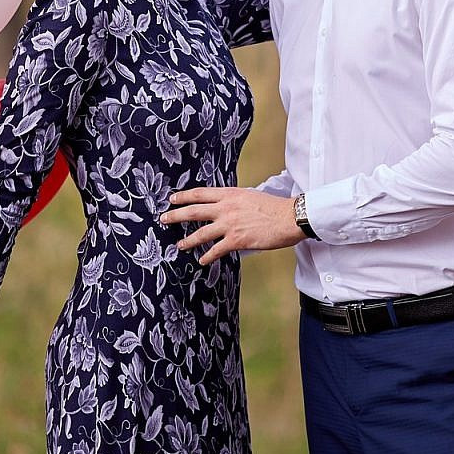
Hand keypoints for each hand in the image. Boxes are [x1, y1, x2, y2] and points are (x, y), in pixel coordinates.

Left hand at [161, 187, 303, 264]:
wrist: (290, 217)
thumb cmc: (274, 206)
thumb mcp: (250, 196)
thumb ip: (234, 200)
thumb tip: (225, 204)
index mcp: (230, 194)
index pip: (200, 193)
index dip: (183, 196)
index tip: (172, 199)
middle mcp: (226, 208)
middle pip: (194, 211)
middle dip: (175, 215)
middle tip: (163, 218)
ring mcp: (230, 224)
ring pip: (201, 233)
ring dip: (187, 240)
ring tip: (178, 245)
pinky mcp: (237, 240)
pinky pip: (216, 250)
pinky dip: (207, 256)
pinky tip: (202, 260)